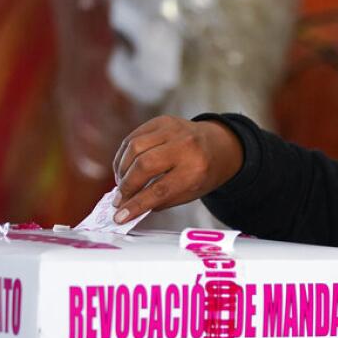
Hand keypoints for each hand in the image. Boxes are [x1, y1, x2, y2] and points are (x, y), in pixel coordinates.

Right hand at [110, 116, 243, 222]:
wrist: (218, 147)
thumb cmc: (203, 174)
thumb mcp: (189, 193)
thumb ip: (160, 200)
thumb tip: (129, 208)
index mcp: (196, 169)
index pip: (160, 190)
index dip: (136, 204)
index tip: (120, 216)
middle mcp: (185, 146)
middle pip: (144, 165)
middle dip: (127, 186)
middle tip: (119, 200)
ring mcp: (172, 129)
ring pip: (134, 148)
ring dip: (122, 170)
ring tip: (122, 185)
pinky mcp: (161, 121)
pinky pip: (133, 137)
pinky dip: (124, 156)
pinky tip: (124, 169)